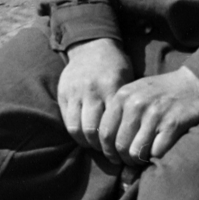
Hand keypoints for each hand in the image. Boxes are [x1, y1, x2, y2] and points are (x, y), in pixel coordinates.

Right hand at [57, 38, 132, 154]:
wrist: (92, 46)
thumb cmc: (116, 66)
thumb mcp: (128, 80)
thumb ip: (126, 104)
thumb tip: (135, 134)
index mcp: (112, 87)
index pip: (114, 124)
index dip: (117, 142)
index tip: (123, 151)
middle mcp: (92, 90)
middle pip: (94, 130)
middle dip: (101, 147)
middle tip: (109, 153)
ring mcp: (76, 92)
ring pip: (78, 129)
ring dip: (87, 143)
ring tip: (96, 147)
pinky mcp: (63, 94)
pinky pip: (67, 121)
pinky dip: (75, 133)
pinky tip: (84, 136)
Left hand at [98, 67, 198, 167]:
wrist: (193, 82)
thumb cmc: (161, 93)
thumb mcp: (135, 95)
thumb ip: (120, 119)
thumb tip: (108, 154)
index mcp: (122, 97)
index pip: (104, 133)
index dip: (108, 150)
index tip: (116, 156)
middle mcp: (135, 104)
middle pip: (119, 146)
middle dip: (125, 159)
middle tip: (133, 159)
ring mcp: (154, 114)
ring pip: (136, 152)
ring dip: (140, 160)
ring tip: (145, 156)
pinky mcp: (172, 124)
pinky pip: (156, 152)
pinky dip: (157, 157)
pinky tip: (160, 149)